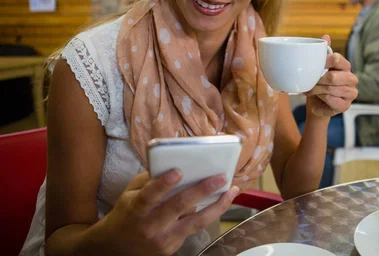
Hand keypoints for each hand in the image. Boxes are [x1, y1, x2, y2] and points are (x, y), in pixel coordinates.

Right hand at [93, 170, 238, 255]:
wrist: (114, 249)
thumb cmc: (126, 214)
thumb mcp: (129, 194)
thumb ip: (149, 181)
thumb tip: (174, 163)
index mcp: (136, 208)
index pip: (149, 195)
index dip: (163, 184)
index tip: (177, 171)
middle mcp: (150, 225)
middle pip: (178, 207)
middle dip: (202, 191)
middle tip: (220, 177)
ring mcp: (163, 240)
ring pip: (195, 223)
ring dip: (217, 206)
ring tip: (232, 191)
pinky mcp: (172, 249)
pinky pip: (193, 229)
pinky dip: (208, 214)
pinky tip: (221, 202)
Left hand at [304, 35, 357, 116]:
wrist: (316, 103)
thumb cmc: (318, 83)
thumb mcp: (318, 67)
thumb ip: (322, 52)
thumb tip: (326, 36)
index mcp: (345, 66)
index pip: (338, 59)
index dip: (324, 61)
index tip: (313, 65)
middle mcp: (351, 79)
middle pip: (334, 77)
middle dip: (318, 80)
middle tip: (309, 82)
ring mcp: (351, 93)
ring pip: (331, 90)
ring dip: (317, 90)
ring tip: (309, 90)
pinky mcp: (346, 105)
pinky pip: (332, 101)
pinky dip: (321, 99)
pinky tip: (316, 98)